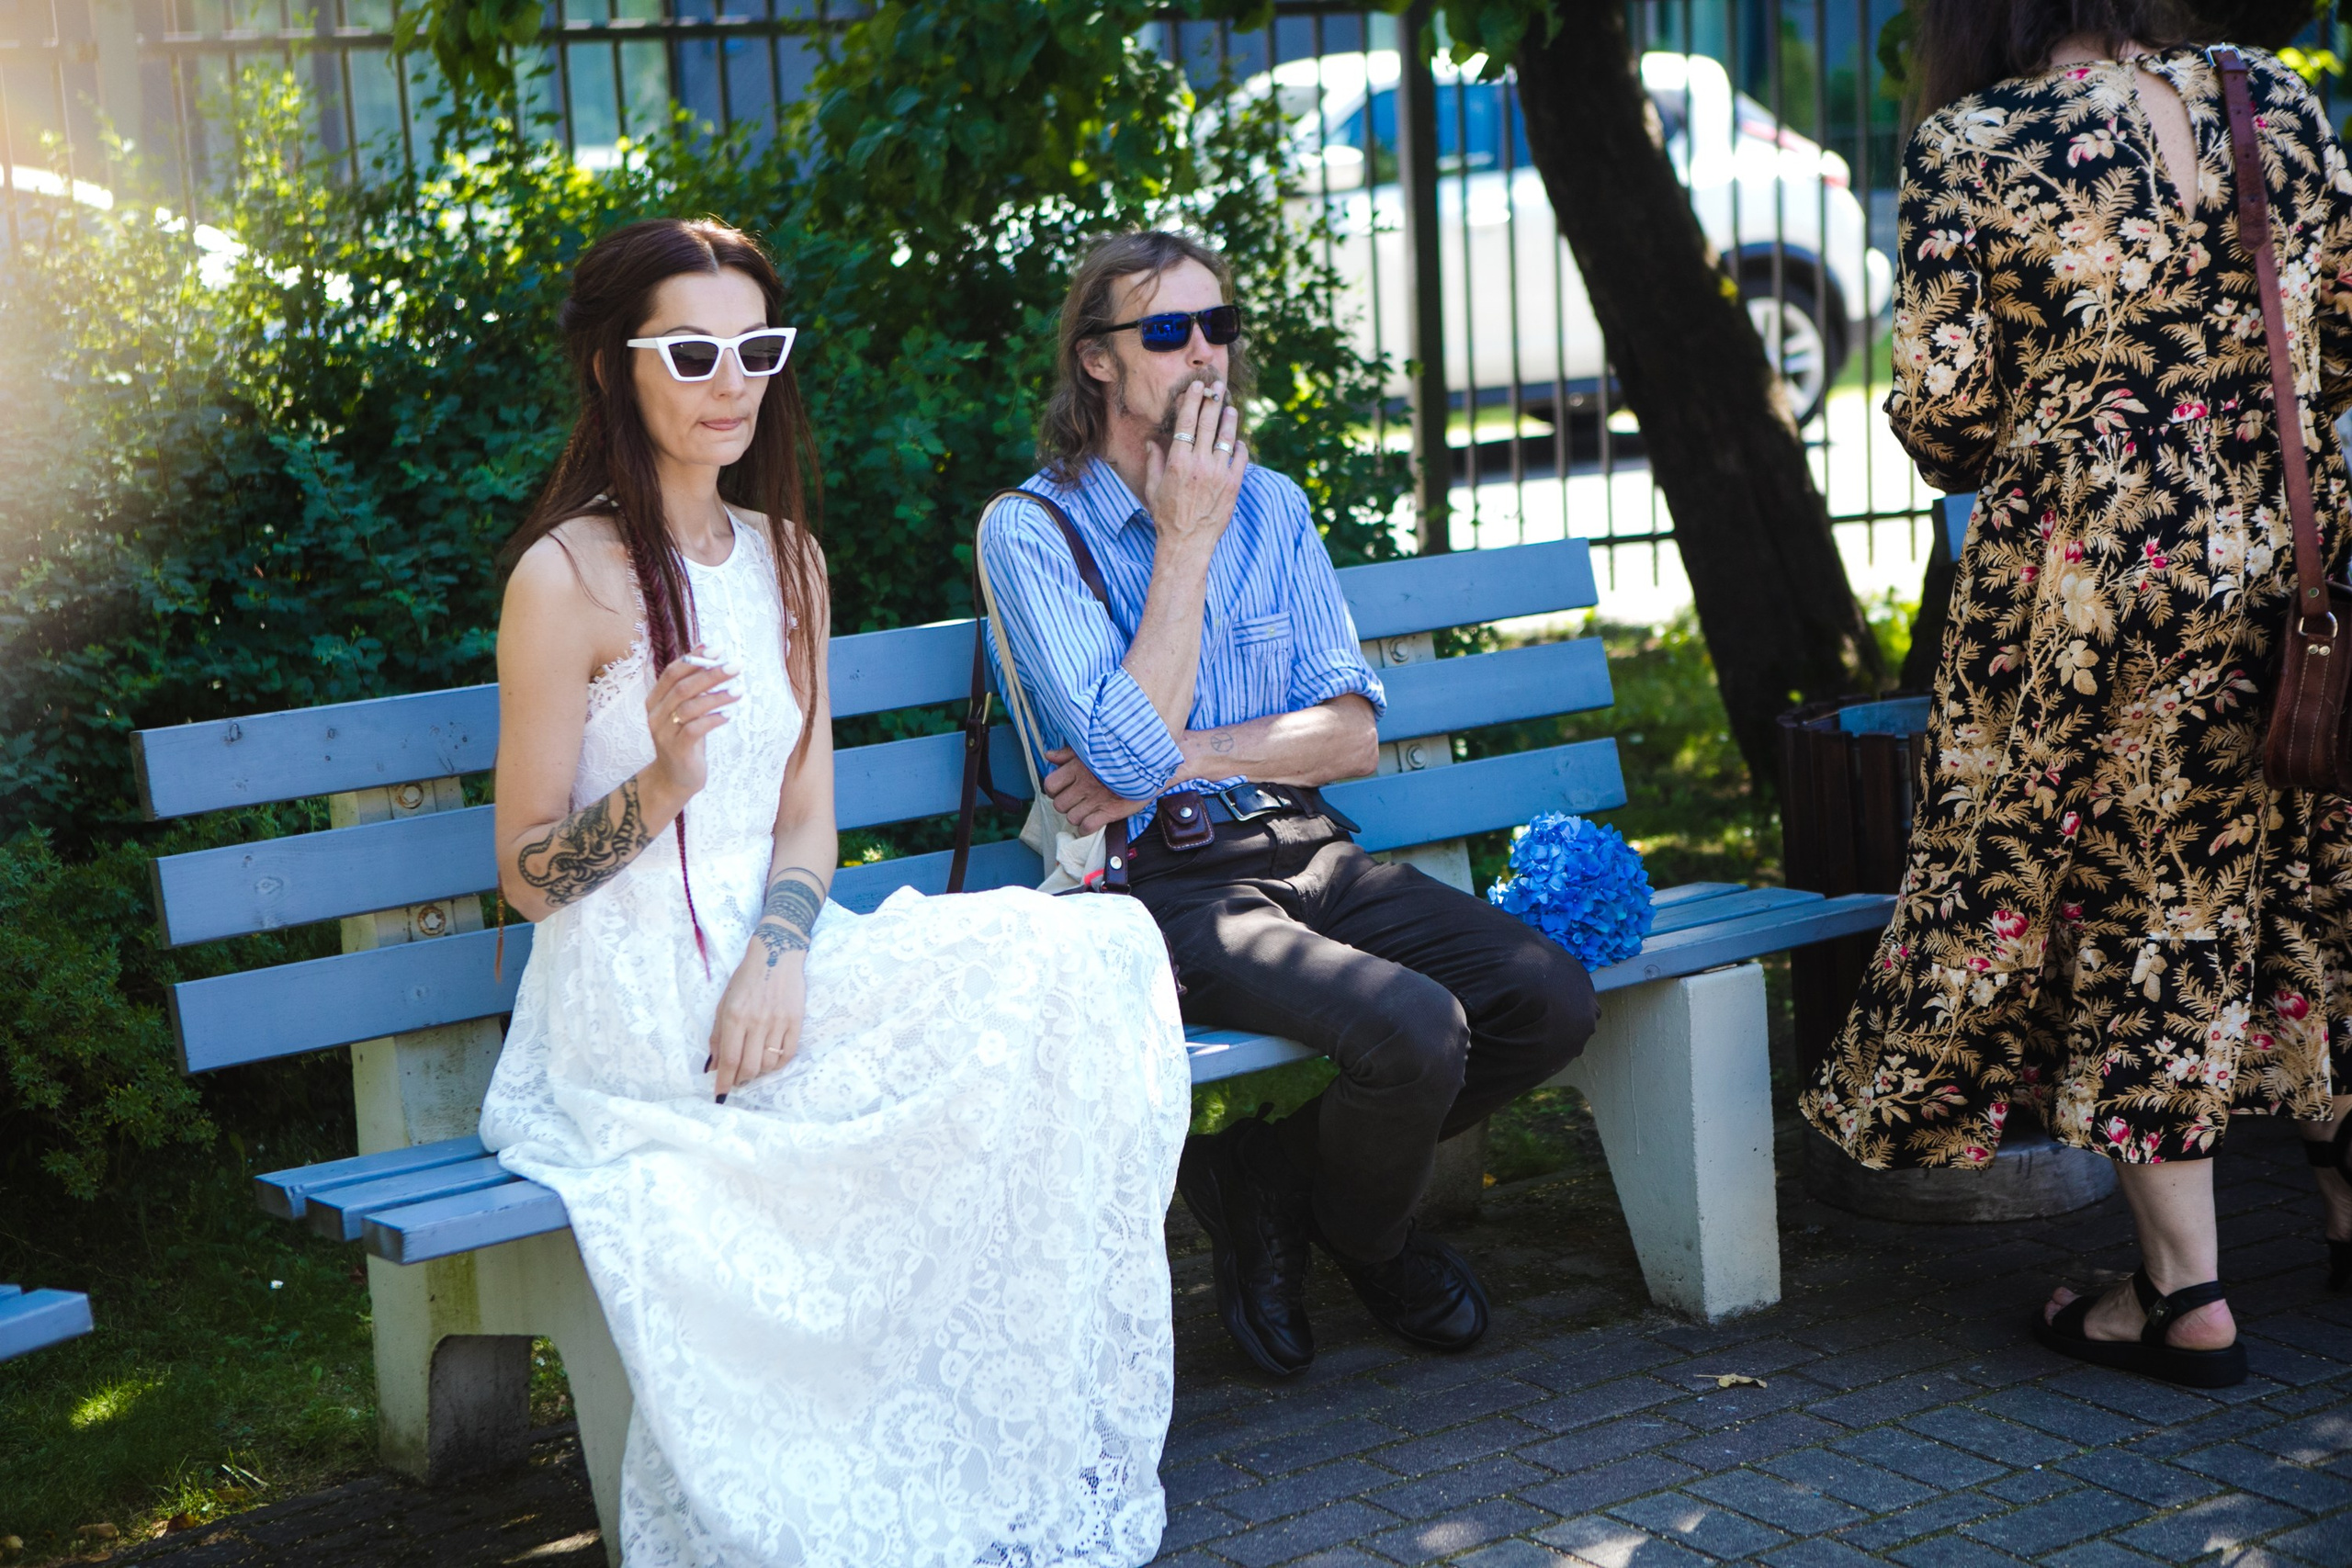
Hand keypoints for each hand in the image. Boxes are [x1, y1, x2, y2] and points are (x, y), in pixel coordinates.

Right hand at [643, 647, 740, 800]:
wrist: (675, 777)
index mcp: (655, 700)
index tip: (718, 648)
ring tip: (739, 691)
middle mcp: (656, 714)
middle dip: (711, 674)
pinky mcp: (677, 749)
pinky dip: (713, 720)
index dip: (694, 658)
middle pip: (682, 687)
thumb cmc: (686, 738)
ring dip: (717, 697)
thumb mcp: (688, 709)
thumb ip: (694, 684)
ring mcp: (664, 732)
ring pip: (689, 707)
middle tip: (736, 666)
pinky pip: (695, 730)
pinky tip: (729, 716)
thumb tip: (710, 651)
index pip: (672, 673)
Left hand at [708, 949, 806, 1096]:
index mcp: (734, 1016)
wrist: (776, 955)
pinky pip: (787, 1054)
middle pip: (749, 1067)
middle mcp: (756, 1021)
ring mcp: (778, 1022)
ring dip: (758, 1072)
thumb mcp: (724, 1003)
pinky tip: (770, 1061)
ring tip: (753, 1067)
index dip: (724, 1081)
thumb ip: (717, 1036)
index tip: (720, 1094)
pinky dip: (776, 1064)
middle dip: (741, 1080)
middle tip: (738, 1080)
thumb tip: (714, 1067)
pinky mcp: (795, 1021)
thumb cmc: (746, 979)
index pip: (729, 1059)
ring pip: (768, 1064)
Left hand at [1044, 748, 1153, 833]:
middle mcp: (1083, 785)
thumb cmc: (1119, 755)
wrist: (1149, 764)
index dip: (1053, 790)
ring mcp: (1095, 800)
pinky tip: (1092, 821)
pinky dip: (1086, 827)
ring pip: (1071, 817)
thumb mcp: (1091, 748)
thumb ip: (1068, 753)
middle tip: (1076, 801)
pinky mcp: (1109, 812)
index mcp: (1076, 768)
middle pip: (1059, 804)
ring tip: (1086, 809)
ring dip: (1077, 816)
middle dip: (1065, 804)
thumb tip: (1049, 756)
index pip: (1050, 785)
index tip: (1062, 790)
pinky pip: (1086, 827)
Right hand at [1142, 379, 1246, 558]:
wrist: (1188, 543)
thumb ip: (1154, 462)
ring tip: (1231, 407)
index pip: (1187, 422)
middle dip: (1213, 401)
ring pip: (1226, 437)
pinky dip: (1239, 446)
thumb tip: (1153, 442)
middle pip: (1208, 423)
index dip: (1192, 401)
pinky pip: (1240, 458)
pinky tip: (1237, 440)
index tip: (1197, 388)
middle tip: (1218, 386)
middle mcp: (1200, 464)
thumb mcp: (1153, 488)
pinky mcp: (1233, 485)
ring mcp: (1219, 473)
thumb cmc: (1167, 517)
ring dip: (1229, 419)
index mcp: (1178, 461)